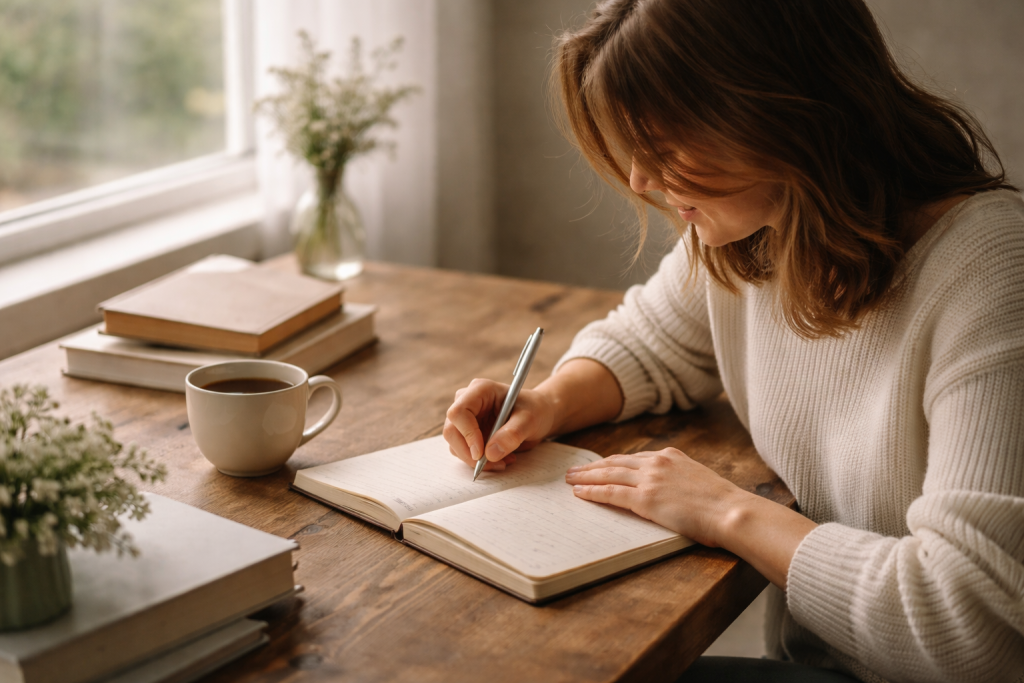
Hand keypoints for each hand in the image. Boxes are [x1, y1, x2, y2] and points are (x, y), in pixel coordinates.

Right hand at [443, 378, 555, 470]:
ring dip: (476, 460)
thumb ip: (512, 434)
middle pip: (452, 430)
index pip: (459, 412)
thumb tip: (490, 453)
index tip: (481, 453)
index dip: (467, 434)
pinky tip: (500, 458)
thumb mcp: (529, 420)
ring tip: (504, 461)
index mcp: (480, 390)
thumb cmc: (534, 410)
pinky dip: (479, 461)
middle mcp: (467, 402)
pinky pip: (463, 451)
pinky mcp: (467, 433)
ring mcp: (465, 418)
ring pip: (455, 444)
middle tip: (495, 464)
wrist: (538, 415)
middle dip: (470, 453)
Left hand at [564, 447, 744, 547]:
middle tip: (574, 470)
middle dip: (593, 466)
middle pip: (615, 463)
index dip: (613, 462)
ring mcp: (650, 479)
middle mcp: (657, 463)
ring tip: (570, 480)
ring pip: (608, 475)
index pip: (633, 458)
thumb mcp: (698, 481)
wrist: (731, 511)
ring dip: (585, 477)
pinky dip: (592, 491)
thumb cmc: (722, 504)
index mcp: (671, 456)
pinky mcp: (645, 499)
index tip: (600, 465)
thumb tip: (669, 491)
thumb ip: (679, 480)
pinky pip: (611, 492)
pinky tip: (579, 493)